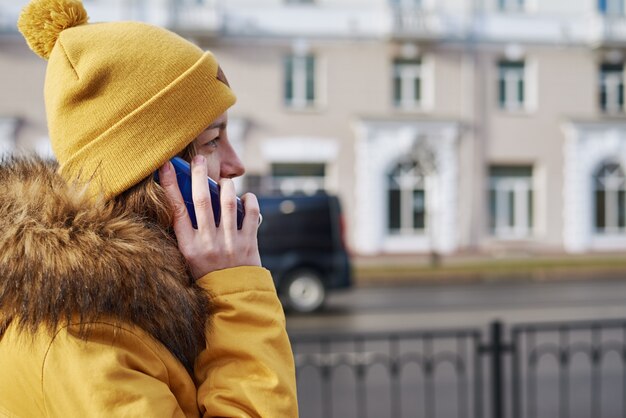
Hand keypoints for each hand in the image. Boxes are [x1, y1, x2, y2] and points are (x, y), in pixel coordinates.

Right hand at [158, 155, 261, 279]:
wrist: (233, 298)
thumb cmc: (207, 276)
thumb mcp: (189, 258)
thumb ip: (189, 233)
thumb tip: (189, 202)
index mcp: (188, 247)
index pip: (176, 209)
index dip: (170, 186)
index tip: (166, 167)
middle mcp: (208, 243)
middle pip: (202, 200)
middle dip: (198, 175)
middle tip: (198, 159)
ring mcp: (230, 243)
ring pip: (228, 203)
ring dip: (226, 186)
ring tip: (224, 180)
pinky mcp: (249, 243)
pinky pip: (251, 214)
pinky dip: (250, 201)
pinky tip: (246, 196)